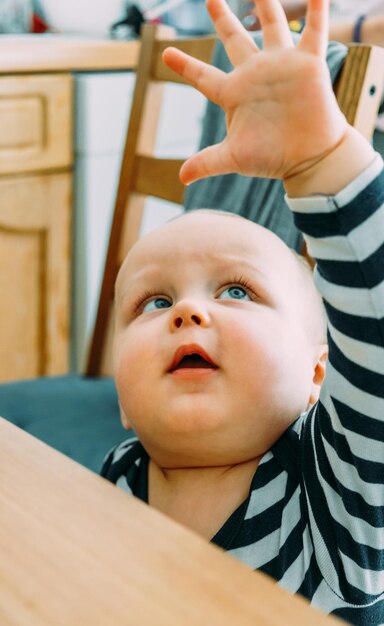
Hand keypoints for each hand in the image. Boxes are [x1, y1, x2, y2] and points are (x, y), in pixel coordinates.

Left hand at [162, 0, 348, 184]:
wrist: (310, 158)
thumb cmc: (273, 158)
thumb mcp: (234, 158)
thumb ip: (207, 162)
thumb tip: (181, 178)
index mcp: (234, 94)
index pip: (203, 77)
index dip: (185, 65)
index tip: (165, 53)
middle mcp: (255, 74)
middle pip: (235, 39)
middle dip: (223, 18)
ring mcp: (281, 65)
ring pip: (272, 24)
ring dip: (265, 3)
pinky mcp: (307, 64)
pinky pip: (314, 30)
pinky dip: (317, 10)